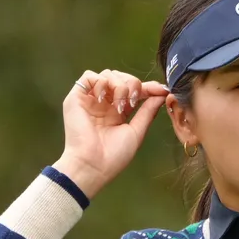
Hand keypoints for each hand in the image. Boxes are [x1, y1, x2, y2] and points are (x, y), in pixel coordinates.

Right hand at [56, 69, 169, 198]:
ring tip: (119, 105)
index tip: (161, 90)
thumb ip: (148, 111)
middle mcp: (104, 103)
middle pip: (121, 77)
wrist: (94, 164)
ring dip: (119, 85)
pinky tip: (104, 98)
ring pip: (107, 74)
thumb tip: (162, 94)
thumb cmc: (114, 155)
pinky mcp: (76, 98)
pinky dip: (101, 82)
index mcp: (118, 112)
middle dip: (133, 84)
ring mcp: (90, 100)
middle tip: (132, 101)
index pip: (134, 90)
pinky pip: (88, 76)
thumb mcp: (137, 131)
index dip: (148, 87)